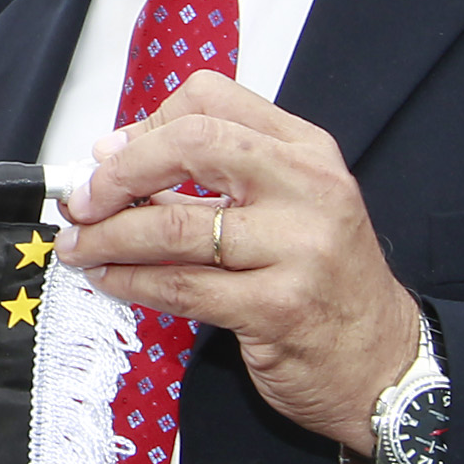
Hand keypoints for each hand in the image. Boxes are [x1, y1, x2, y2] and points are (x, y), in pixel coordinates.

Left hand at [54, 71, 416, 450]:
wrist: (383, 362)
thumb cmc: (327, 284)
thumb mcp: (291, 207)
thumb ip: (218, 175)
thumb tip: (116, 156)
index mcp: (306, 151)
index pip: (212, 101)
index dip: (147, 123)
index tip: (112, 156)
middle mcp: (307, 188)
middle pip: (190, 145)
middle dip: (118, 173)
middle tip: (83, 201)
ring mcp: (297, 248)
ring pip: (173, 224)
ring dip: (109, 236)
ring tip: (80, 246)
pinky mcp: (276, 307)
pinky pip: (180, 286)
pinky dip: (130, 281)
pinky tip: (110, 280)